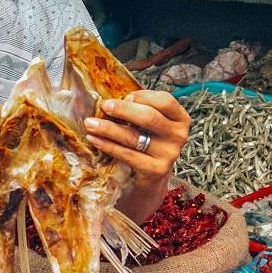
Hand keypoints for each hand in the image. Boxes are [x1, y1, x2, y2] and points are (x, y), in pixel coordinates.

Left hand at [84, 90, 190, 222]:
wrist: (151, 176)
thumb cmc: (148, 141)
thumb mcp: (150, 124)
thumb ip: (140, 109)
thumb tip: (111, 98)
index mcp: (181, 118)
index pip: (165, 101)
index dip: (144, 96)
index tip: (125, 96)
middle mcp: (178, 136)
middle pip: (149, 117)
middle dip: (124, 110)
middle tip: (104, 106)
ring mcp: (169, 154)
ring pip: (134, 137)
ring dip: (109, 128)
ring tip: (91, 123)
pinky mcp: (156, 170)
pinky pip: (127, 155)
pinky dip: (108, 146)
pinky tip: (95, 139)